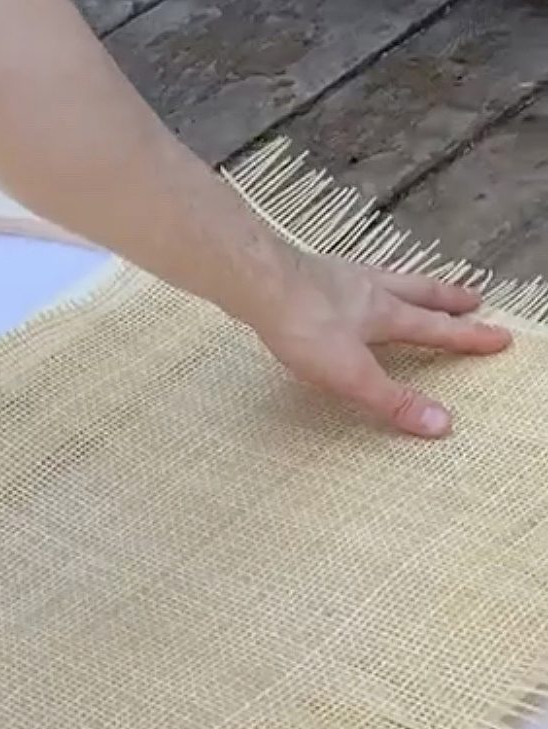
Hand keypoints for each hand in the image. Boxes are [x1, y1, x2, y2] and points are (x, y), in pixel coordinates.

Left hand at [253, 249, 511, 437]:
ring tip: (419, 284)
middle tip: (474, 298)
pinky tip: (350, 283)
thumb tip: (442, 424)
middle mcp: (371, 290)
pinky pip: (351, 275)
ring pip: (388, 278)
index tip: (499, 337)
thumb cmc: (305, 328)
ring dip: (411, 283)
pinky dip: (365, 278)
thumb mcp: (353, 376)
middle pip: (420, 293)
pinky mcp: (311, 274)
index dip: (469, 337)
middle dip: (449, 300)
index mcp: (386, 315)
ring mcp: (341, 278)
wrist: (259, 285)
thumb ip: (393, 400)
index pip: (437, 329)